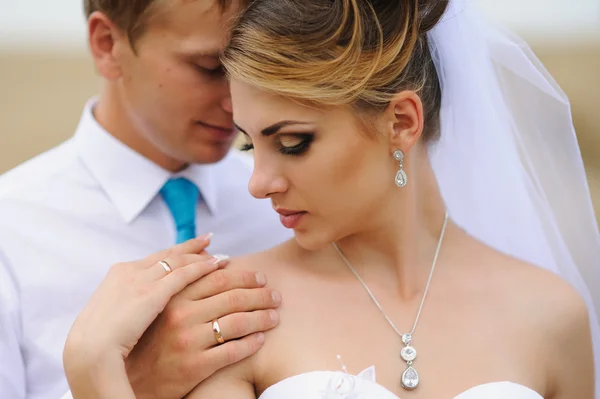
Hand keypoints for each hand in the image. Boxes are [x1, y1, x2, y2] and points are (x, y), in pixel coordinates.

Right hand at [63, 236, 223, 398]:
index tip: (192, 247)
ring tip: (223, 256)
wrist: (88, 352)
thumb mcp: (111, 317)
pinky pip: (185, 274)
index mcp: (119, 274)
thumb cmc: (97, 343)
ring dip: (203, 258)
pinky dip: (203, 267)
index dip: (176, 251)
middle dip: (191, 248)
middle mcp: (131, 271)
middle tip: (210, 242)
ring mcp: (142, 280)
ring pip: (180, 261)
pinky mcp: (153, 293)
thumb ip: (128, 305)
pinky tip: (218, 266)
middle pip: (169, 254)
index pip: (155, 257)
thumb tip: (139, 309)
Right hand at [125, 242, 281, 398]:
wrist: (134, 378)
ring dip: (262, 317)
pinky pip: (233, 350)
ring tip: (274, 315)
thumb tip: (219, 260)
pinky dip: (252, 343)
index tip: (261, 277)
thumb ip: (186, 284)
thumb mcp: (162, 305)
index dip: (245, 276)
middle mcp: (182, 316)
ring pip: (238, 322)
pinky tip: (261, 339)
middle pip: (233, 297)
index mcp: (175, 297)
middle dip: (260, 294)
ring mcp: (189, 341)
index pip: (219, 278)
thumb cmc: (152, 338)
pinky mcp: (196, 365)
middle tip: (275, 295)